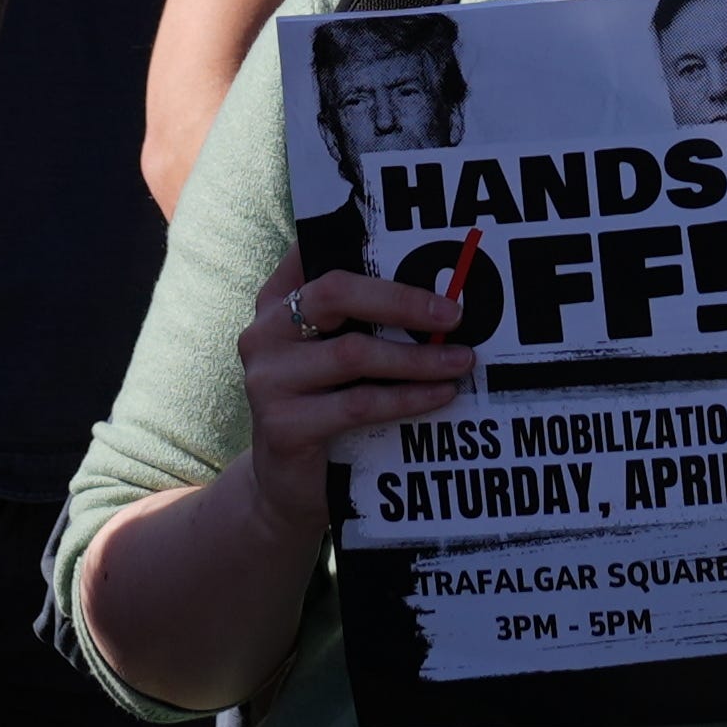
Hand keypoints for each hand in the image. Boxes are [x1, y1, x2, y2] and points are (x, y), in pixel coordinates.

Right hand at [233, 256, 478, 543]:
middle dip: (401, 300)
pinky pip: (358, 403)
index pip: (314, 251)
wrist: (288, 486)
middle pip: (334, 293)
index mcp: (277, 301)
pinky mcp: (282, 424)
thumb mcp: (334, 355)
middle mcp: (265, 332)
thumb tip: (438, 291)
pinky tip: (440, 394)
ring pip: (354, 353)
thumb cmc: (325, 405)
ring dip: (417, 358)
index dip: (359, 240)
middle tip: (453, 313)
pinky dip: (407, 398)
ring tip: (461, 361)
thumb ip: (361, 320)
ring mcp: (267, 379)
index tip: (416, 241)